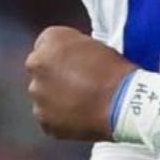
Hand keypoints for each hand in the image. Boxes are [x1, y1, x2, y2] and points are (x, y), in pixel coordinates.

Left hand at [24, 26, 135, 141]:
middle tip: (76, 85)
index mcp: (51, 39)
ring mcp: (38, 94)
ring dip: (55, 98)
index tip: (74, 65)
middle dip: (53, 77)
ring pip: (43, 96)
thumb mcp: (92, 45)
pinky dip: (60, 118)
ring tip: (80, 104)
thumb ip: (71, 50)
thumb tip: (67, 61)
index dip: (61, 57)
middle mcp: (36, 64)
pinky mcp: (44, 120)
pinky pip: (49, 118)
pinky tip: (80, 117)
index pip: (46, 46)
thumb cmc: (114, 70)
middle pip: (41, 71)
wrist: (123, 102)